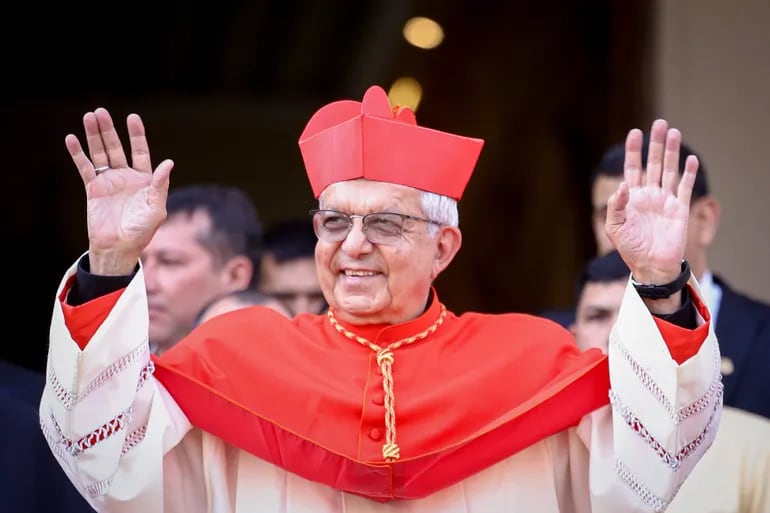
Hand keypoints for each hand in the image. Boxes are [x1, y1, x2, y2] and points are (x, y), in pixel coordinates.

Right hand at [66, 108, 173, 274]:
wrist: (119, 248)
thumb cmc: (142, 231)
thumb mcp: (156, 208)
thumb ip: (160, 185)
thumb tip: (168, 163)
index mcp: (144, 179)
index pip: (140, 151)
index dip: (136, 135)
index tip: (132, 117)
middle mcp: (126, 176)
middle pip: (116, 147)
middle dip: (109, 130)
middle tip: (101, 112)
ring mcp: (109, 181)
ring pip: (100, 153)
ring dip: (93, 135)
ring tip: (89, 116)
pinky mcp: (93, 189)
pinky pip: (85, 168)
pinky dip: (78, 154)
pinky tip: (72, 139)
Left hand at [605, 119, 697, 302]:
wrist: (651, 266)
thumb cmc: (630, 249)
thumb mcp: (615, 228)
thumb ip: (615, 206)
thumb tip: (623, 186)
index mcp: (632, 198)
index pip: (633, 168)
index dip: (634, 151)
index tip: (635, 132)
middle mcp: (649, 195)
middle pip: (654, 163)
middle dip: (655, 144)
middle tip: (659, 123)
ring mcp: (665, 201)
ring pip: (670, 171)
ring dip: (672, 152)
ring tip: (673, 132)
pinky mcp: (680, 209)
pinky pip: (685, 188)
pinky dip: (688, 174)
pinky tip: (690, 159)